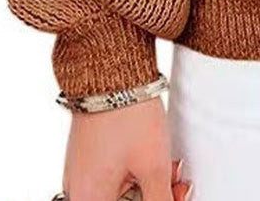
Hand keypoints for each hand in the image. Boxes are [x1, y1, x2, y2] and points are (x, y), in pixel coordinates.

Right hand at [62, 95, 192, 200]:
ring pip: (121, 192)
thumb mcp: (153, 166)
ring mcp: (82, 172)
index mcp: (89, 200)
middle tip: (180, 184)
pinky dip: (136, 171)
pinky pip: (113, 176)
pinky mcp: (88, 156)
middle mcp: (78, 191)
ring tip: (173, 167)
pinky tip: (156, 158)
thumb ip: (160, 200)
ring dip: (149, 184)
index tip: (176, 197)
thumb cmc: (128, 116)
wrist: (112, 71)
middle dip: (156, 195)